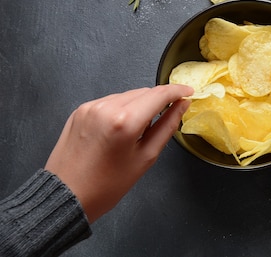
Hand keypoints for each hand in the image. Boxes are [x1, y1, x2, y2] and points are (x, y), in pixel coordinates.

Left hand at [44, 84, 192, 222]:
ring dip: (139, 105)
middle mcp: (106, 107)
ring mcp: (91, 107)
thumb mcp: (146, 158)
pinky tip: (120, 128)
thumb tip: (181, 106)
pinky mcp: (81, 110)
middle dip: (158, 101)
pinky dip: (121, 109)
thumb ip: (167, 126)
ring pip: (127, 95)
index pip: (159, 94)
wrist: (66, 195)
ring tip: (138, 129)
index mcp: (125, 121)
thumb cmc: (107, 184)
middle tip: (167, 116)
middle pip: (143, 92)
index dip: (177, 91)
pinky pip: (110, 101)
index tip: (188, 92)